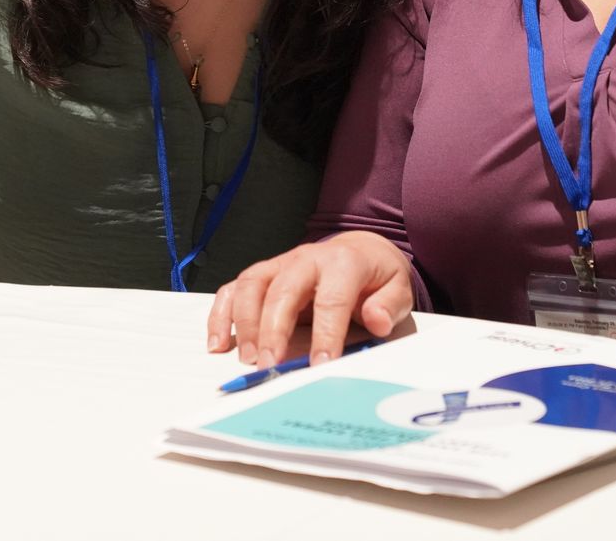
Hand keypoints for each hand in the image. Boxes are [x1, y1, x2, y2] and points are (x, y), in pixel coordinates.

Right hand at [206, 231, 414, 367]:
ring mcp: (280, 264)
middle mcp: (306, 259)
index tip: (321, 364)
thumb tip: (375, 319)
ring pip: (252, 285)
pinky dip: (221, 314)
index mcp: (343, 263)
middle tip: (271, 365)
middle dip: (274, 330)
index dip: (326, 333)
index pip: (332, 299)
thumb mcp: (397, 288)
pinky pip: (234, 288)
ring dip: (245, 323)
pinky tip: (218, 343)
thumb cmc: (375, 276)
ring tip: (248, 358)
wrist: (361, 251)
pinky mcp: (263, 274)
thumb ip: (389, 305)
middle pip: (283, 290)